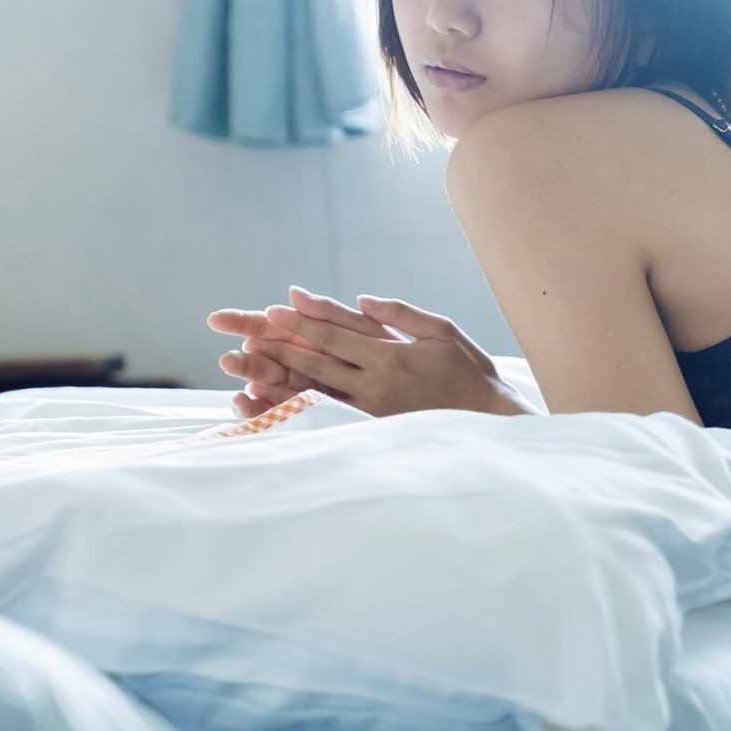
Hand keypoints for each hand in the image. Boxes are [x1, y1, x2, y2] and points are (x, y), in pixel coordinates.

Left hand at [210, 287, 527, 419]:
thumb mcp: (441, 332)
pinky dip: (299, 412)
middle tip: (243, 337)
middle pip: (316, 364)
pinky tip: (274, 406)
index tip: (274, 311)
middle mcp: (374, 386)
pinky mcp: (372, 431)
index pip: (335, 336)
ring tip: (247, 370)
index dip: (302, 322)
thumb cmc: (470, 373)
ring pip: (317, 394)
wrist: (488, 423)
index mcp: (389, 358)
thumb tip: (361, 299)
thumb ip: (399, 314)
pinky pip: (329, 419)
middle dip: (279, 348)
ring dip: (280, 381)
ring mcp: (370, 413)